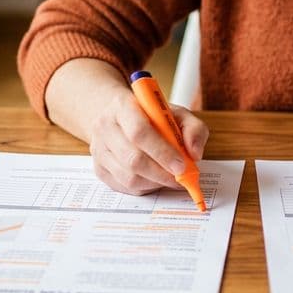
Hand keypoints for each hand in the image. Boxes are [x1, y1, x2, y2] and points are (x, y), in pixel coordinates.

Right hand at [87, 91, 208, 195]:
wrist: (120, 118)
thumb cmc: (151, 116)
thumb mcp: (177, 113)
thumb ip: (193, 129)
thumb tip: (194, 153)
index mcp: (122, 105)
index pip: (139, 132)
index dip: (162, 152)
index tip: (181, 164)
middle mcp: (104, 126)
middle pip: (132, 159)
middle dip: (161, 173)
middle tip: (180, 177)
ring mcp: (98, 149)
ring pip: (128, 177)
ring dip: (155, 182)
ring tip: (170, 177)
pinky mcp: (98, 168)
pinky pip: (124, 186)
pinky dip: (145, 187)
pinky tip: (155, 179)